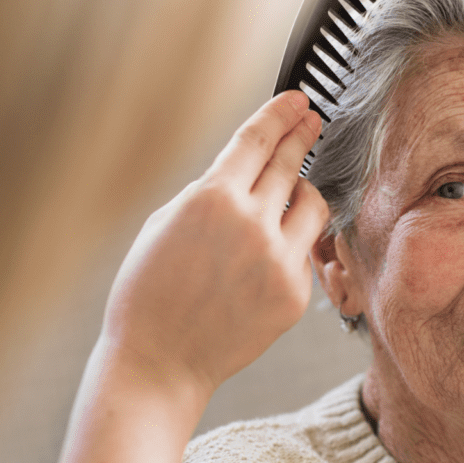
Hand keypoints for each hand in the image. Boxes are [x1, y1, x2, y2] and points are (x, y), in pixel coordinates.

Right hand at [101, 91, 327, 421]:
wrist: (160, 361)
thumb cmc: (150, 295)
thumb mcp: (165, 224)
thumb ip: (209, 193)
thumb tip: (245, 174)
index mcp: (211, 199)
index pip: (257, 140)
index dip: (280, 114)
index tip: (297, 101)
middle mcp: (252, 225)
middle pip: (290, 164)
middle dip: (302, 136)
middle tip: (312, 120)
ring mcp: (279, 261)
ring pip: (314, 206)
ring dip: (304, 192)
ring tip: (293, 192)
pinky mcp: (295, 293)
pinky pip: (303, 252)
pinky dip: (291, 245)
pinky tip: (265, 256)